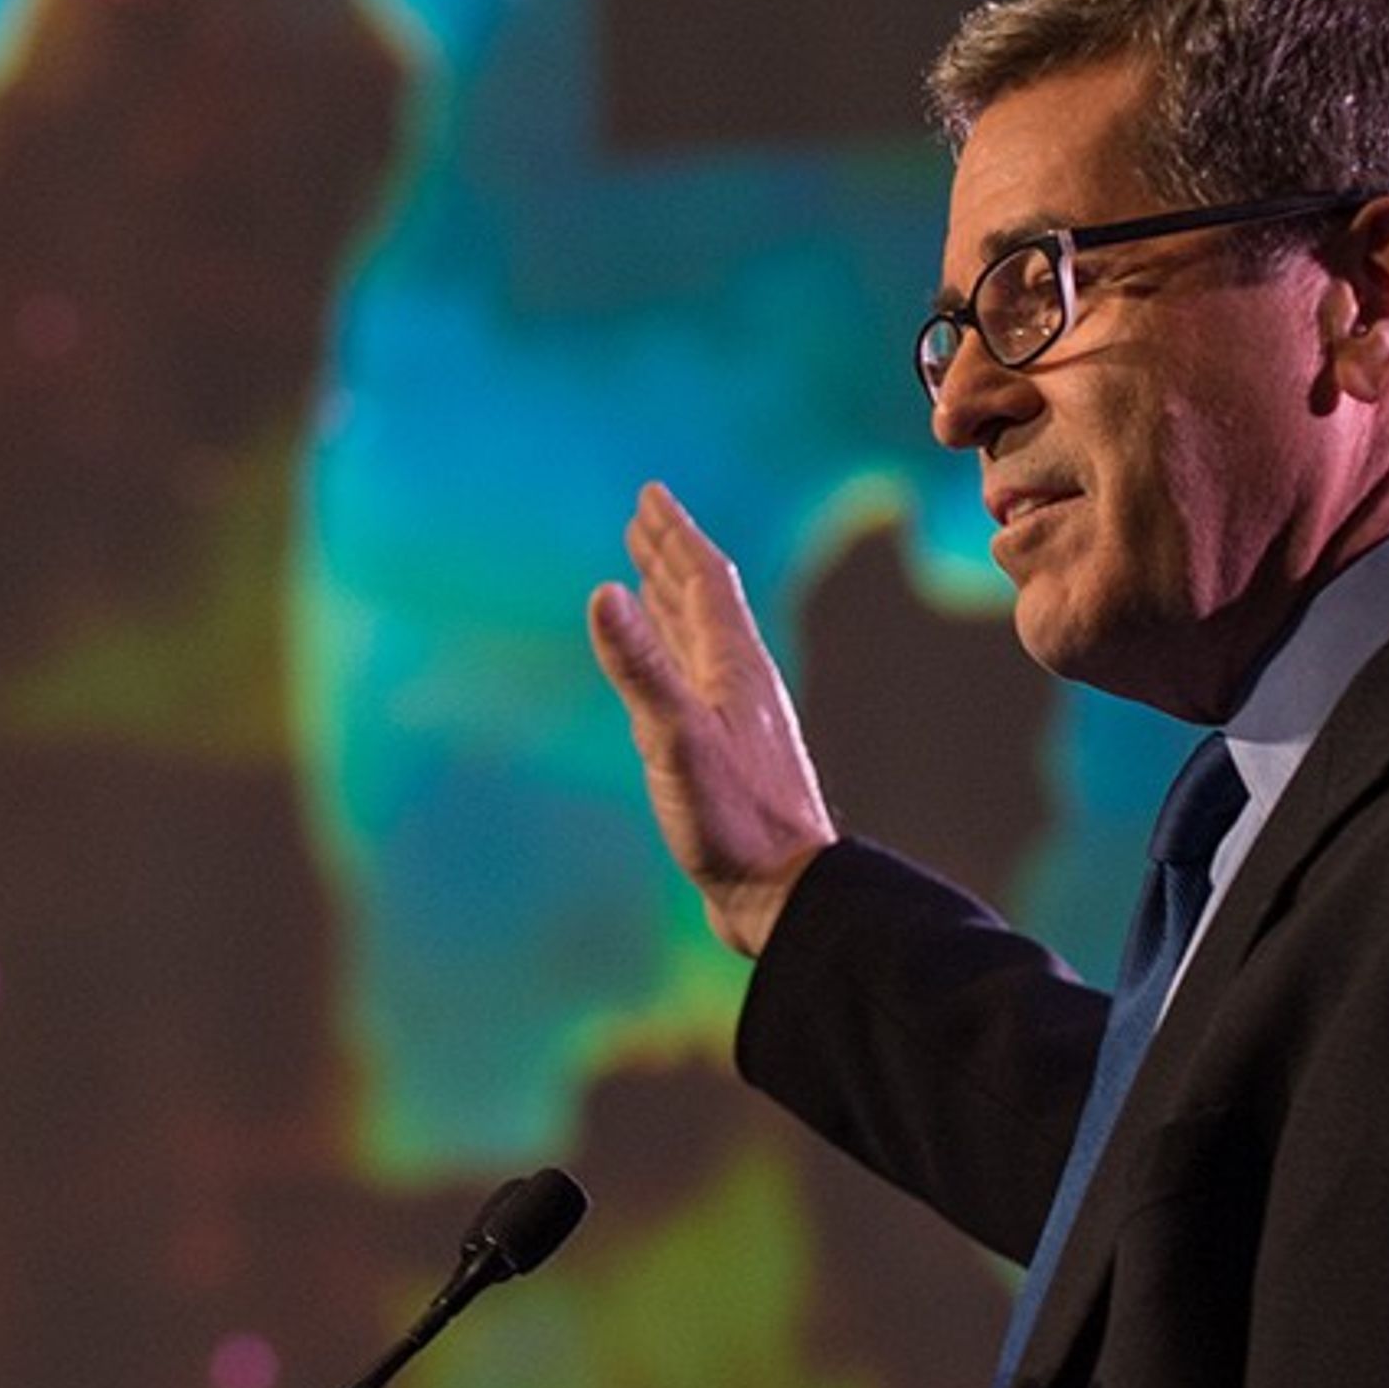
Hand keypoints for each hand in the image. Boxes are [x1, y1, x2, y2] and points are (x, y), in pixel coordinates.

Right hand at [587, 481, 833, 959]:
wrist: (785, 892)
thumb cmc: (734, 822)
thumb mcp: (675, 738)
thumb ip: (640, 666)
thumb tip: (604, 591)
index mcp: (733, 667)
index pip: (702, 581)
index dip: (675, 536)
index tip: (650, 495)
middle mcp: (737, 682)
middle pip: (702, 601)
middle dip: (670, 555)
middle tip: (643, 518)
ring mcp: (732, 717)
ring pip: (697, 640)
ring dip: (669, 601)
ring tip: (643, 579)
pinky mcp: (723, 753)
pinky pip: (691, 681)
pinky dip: (669, 656)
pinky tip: (661, 668)